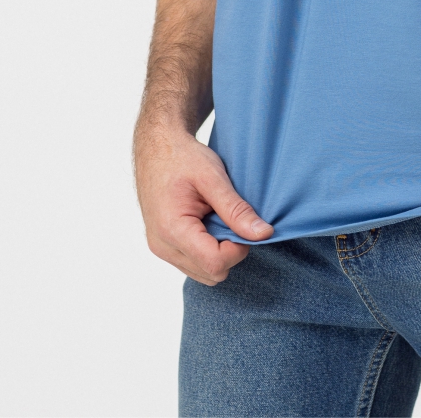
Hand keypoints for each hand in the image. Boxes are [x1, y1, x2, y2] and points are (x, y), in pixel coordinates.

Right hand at [135, 125, 272, 283]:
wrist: (156, 147)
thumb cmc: (182, 157)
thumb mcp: (212, 177)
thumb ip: (236, 209)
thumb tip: (263, 234)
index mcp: (172, 228)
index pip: (214, 263)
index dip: (238, 249)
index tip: (246, 225)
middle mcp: (162, 245)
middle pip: (210, 273)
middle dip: (230, 251)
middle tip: (233, 219)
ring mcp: (160, 248)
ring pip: (203, 273)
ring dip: (218, 253)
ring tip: (219, 219)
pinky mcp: (163, 246)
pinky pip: (193, 263)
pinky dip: (207, 250)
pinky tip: (209, 223)